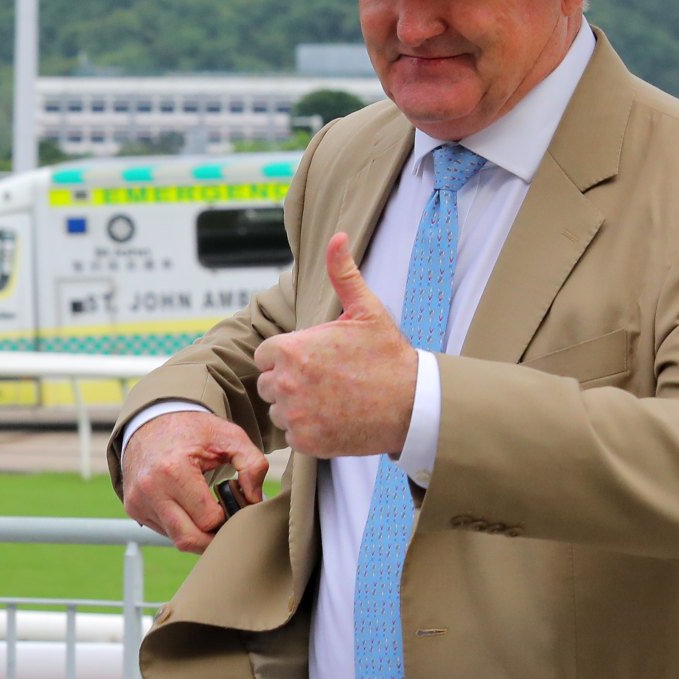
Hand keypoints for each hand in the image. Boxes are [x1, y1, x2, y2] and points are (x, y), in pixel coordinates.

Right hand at [121, 411, 268, 554]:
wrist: (151, 419)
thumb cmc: (192, 429)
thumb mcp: (230, 436)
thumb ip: (253, 465)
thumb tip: (254, 501)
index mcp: (174, 470)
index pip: (209, 519)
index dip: (227, 517)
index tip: (232, 503)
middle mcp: (151, 489)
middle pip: (189, 540)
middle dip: (213, 537)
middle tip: (226, 521)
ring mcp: (139, 501)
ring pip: (176, 539)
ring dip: (197, 533)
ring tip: (208, 510)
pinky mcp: (133, 508)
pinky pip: (164, 531)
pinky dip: (181, 526)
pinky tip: (188, 506)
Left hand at [254, 233, 417, 458]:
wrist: (413, 404)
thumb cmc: (389, 356)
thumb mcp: (366, 310)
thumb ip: (343, 273)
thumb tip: (338, 236)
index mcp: (292, 350)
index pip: (265, 355)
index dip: (287, 356)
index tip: (313, 360)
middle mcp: (287, 383)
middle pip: (269, 383)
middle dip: (289, 381)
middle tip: (326, 380)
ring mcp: (295, 415)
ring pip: (279, 410)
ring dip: (297, 407)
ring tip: (332, 399)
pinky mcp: (306, 442)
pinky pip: (293, 435)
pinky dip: (309, 430)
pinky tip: (334, 418)